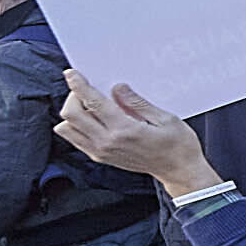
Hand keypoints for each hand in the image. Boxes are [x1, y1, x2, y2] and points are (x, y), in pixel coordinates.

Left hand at [56, 74, 219, 194]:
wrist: (179, 171)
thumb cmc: (178, 146)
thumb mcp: (166, 118)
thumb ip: (138, 103)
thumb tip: (118, 88)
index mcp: (125, 130)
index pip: (92, 103)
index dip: (79, 85)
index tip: (72, 74)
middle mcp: (108, 142)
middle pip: (70, 115)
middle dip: (73, 97)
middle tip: (85, 90)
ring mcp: (101, 152)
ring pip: (66, 129)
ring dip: (72, 114)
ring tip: (88, 106)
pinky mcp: (101, 157)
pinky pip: (75, 139)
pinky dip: (76, 126)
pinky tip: (92, 119)